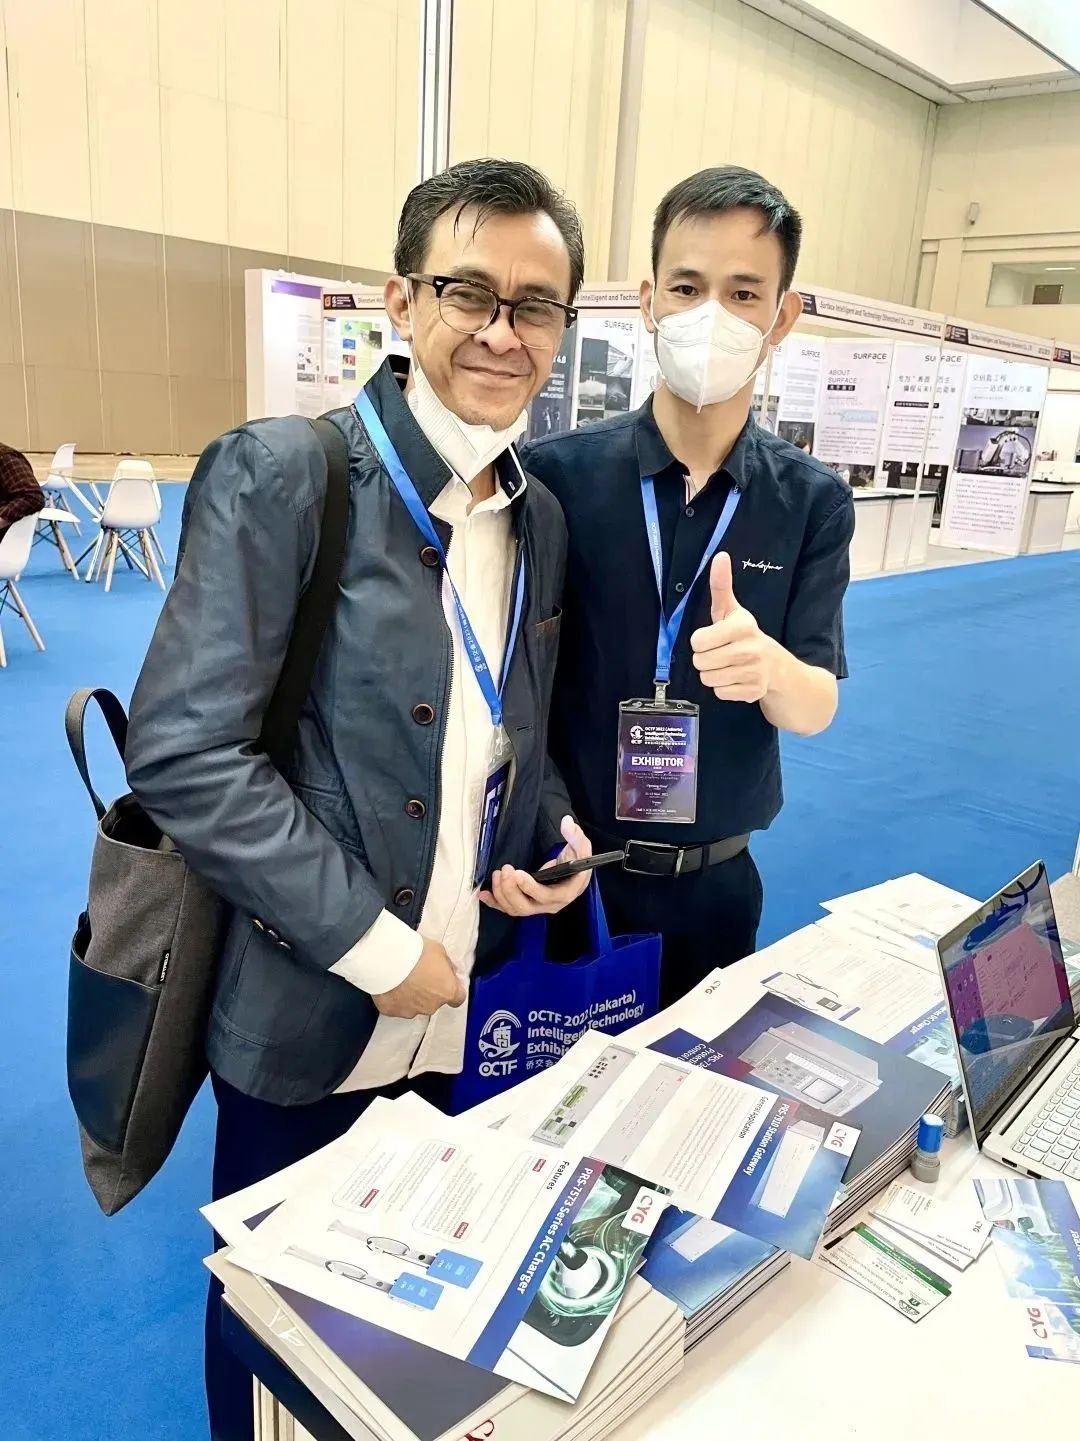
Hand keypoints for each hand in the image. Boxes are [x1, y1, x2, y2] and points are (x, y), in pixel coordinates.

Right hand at [373, 938, 465, 1018]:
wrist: (386, 958)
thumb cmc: (415, 952)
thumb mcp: (440, 951)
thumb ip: (447, 965)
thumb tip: (448, 971)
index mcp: (447, 991)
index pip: (458, 998)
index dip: (452, 989)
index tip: (446, 982)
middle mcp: (431, 1006)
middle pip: (434, 1001)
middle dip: (429, 991)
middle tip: (419, 974)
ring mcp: (411, 1011)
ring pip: (415, 1005)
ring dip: (412, 995)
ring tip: (402, 979)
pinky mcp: (392, 1011)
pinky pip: (396, 1006)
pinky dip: (395, 998)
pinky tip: (391, 985)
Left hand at [479, 816, 592, 916]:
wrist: (573, 874)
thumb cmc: (577, 863)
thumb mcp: (581, 847)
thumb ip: (575, 835)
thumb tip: (566, 822)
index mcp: (565, 893)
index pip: (545, 896)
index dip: (529, 887)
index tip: (517, 873)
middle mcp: (550, 904)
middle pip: (526, 906)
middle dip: (510, 889)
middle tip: (505, 870)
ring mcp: (537, 906)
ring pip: (515, 908)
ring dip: (502, 893)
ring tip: (497, 874)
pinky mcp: (527, 905)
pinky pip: (508, 908)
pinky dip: (494, 903)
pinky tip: (484, 894)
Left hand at [689, 552, 775, 702]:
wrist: (778, 667)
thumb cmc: (745, 635)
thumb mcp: (732, 610)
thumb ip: (721, 585)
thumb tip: (720, 556)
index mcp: (742, 627)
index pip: (698, 641)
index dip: (701, 641)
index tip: (713, 638)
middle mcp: (750, 650)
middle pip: (700, 662)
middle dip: (705, 659)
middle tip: (720, 653)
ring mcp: (754, 672)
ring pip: (708, 679)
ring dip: (713, 674)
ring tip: (727, 665)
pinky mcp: (753, 692)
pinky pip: (720, 693)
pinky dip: (724, 688)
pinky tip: (736, 678)